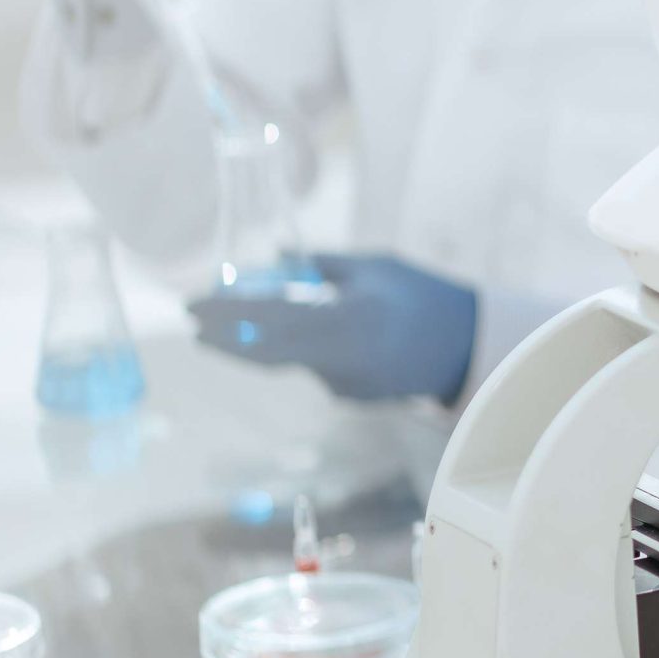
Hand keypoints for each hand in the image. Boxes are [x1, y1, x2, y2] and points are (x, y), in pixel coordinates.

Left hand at [187, 253, 476, 401]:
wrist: (468, 347)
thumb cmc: (423, 296)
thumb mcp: (375, 267)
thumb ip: (323, 266)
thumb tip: (275, 260)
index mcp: (348, 319)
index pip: (270, 319)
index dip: (225, 314)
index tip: (190, 306)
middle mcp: (340, 359)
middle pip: (263, 353)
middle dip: (224, 338)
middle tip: (196, 322)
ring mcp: (344, 384)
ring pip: (290, 359)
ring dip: (272, 338)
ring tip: (285, 315)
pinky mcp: (349, 397)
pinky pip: (315, 367)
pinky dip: (309, 348)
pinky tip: (337, 333)